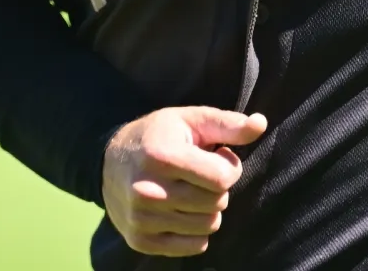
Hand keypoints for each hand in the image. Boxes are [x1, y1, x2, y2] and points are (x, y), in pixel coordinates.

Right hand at [102, 106, 267, 257]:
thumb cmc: (157, 136)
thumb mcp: (190, 120)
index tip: (217, 156)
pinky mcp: (140, 240)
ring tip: (190, 190)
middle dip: (218, 188)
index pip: (223, 178)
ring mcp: (142, 219)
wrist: (106, 162)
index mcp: (162, 157)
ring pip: (208, 226)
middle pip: (217, 203)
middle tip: (199, 174)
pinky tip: (181, 210)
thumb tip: (260, 124)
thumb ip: (227, 124)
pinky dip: (196, 231)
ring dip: (208, 209)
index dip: (229, 167)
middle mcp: (148, 190)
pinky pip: (194, 246)